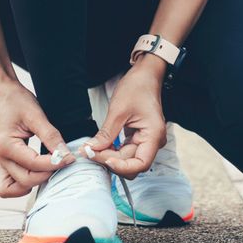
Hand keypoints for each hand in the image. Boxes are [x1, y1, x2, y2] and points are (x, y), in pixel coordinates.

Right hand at [0, 79, 73, 197]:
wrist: (4, 94)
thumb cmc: (18, 101)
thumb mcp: (37, 115)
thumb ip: (51, 136)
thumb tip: (65, 154)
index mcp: (6, 146)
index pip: (34, 164)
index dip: (55, 163)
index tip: (71, 158)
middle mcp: (1, 157)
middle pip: (25, 180)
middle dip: (47, 174)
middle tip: (63, 161)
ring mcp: (1, 162)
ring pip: (12, 189)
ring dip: (32, 184)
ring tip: (49, 169)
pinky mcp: (5, 162)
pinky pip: (8, 184)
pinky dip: (21, 185)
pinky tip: (36, 174)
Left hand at [86, 57, 166, 179]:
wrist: (144, 76)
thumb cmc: (137, 88)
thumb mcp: (118, 110)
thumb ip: (106, 134)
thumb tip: (91, 150)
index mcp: (154, 135)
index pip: (141, 164)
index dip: (122, 166)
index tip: (103, 159)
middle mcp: (152, 141)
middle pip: (131, 163)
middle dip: (110, 160)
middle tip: (89, 152)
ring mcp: (145, 140)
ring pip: (125, 159)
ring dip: (108, 156)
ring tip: (90, 148)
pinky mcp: (137, 138)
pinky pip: (124, 150)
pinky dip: (111, 150)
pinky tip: (98, 145)